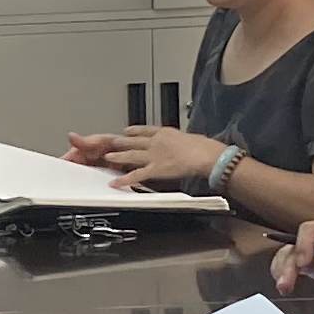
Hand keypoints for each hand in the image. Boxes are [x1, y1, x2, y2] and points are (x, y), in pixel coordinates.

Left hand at [66, 125, 221, 188]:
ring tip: (108, 157)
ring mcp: (154, 155)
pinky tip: (115, 182)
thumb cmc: (204, 148)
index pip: (146, 130)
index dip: (134, 130)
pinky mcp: (155, 169)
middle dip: (120, 141)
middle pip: (134, 140)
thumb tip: (185, 146)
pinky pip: (136, 175)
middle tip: (109, 141)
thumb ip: (182, 143)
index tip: (127, 130)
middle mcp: (156, 142)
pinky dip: (124, 180)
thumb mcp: (191, 139)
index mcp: (166, 133)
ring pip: (131, 155)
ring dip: (118, 156)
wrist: (205, 154)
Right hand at [276, 217, 313, 297]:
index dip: (303, 245)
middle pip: (294, 244)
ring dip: (281, 271)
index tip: (303, 264)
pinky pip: (287, 264)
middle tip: (287, 283)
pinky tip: (284, 287)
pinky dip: (282, 274)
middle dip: (288, 264)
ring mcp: (309, 248)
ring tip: (284, 289)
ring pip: (286, 254)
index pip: (310, 230)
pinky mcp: (305, 261)